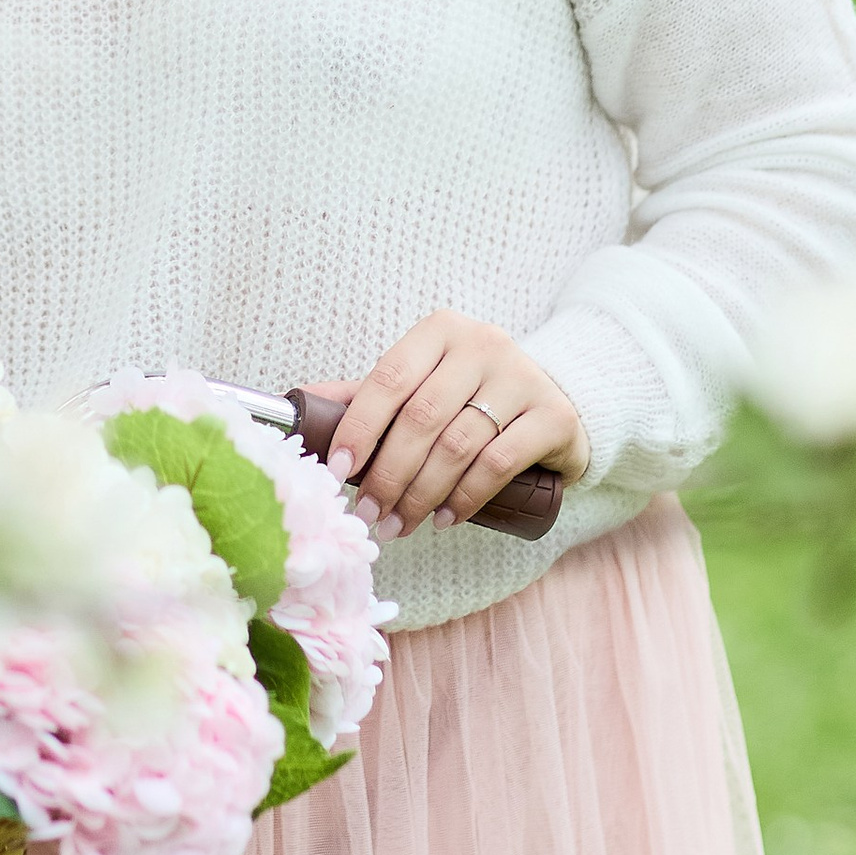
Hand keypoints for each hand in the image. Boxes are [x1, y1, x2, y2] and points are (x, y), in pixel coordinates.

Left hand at [306, 312, 585, 542]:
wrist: (553, 401)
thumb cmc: (471, 395)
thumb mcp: (422, 384)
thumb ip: (369, 395)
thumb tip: (301, 408)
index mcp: (440, 330)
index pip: (388, 378)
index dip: (358, 427)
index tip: (338, 470)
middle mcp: (482, 344)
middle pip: (421, 418)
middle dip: (388, 474)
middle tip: (369, 513)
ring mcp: (522, 378)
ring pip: (458, 445)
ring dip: (421, 494)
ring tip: (400, 524)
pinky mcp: (553, 415)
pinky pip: (499, 463)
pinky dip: (465, 497)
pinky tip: (444, 518)